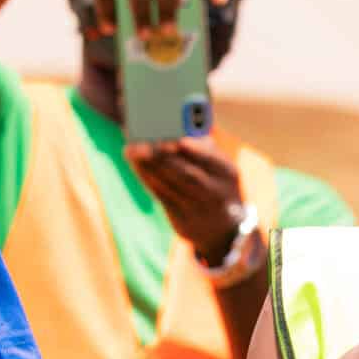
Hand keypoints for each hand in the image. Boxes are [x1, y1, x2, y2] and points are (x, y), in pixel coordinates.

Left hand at [127, 138, 247, 263]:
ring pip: (169, 186)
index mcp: (227, 173)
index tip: (175, 139)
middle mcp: (215, 193)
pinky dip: (146, 179)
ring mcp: (198, 209)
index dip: (192, 149)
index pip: (210, 159)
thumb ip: (204, 148)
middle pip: (186, 174)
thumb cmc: (218, 185)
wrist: (224, 230)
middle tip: (142, 143)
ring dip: (147, 167)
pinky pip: (160, 196)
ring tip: (131, 150)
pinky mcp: (181, 221)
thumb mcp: (221, 168)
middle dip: (162, 157)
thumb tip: (178, 128)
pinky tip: (136, 165)